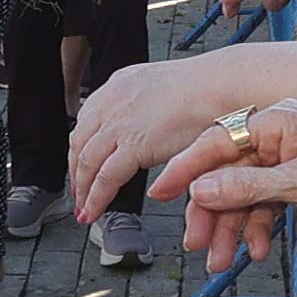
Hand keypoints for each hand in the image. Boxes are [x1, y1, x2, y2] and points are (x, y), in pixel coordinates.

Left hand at [70, 58, 230, 220]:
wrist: (220, 87)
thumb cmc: (208, 89)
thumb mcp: (164, 91)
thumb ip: (150, 110)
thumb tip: (149, 131)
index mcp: (120, 85)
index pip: (87, 119)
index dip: (81, 146)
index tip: (81, 162)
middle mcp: (113, 102)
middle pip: (80, 142)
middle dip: (76, 171)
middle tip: (78, 192)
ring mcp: (120, 123)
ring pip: (87, 162)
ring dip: (82, 190)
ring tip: (83, 208)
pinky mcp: (133, 145)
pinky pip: (105, 178)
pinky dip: (95, 198)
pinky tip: (93, 211)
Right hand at [153, 101, 296, 273]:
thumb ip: (247, 185)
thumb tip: (201, 188)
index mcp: (281, 120)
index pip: (219, 140)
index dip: (187, 168)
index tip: (160, 193)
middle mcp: (282, 136)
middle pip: (226, 172)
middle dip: (212, 211)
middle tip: (198, 245)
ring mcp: (289, 162)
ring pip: (242, 195)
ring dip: (231, 228)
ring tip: (224, 262)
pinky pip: (262, 207)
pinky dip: (255, 229)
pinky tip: (255, 251)